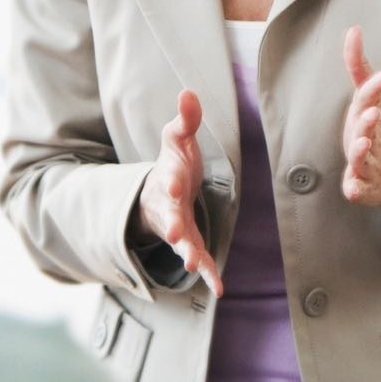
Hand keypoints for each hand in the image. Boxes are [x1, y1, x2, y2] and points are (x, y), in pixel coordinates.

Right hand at [135, 90, 221, 296]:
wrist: (161, 194)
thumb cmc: (174, 164)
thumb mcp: (176, 140)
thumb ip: (185, 120)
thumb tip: (188, 92)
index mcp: (167, 179)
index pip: (168, 179)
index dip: (171, 181)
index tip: (175, 182)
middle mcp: (168, 208)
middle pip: (168, 217)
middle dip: (171, 224)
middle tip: (174, 232)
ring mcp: (177, 229)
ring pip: (179, 243)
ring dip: (185, 252)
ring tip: (191, 263)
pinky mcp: (190, 244)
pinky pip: (198, 260)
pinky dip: (207, 275)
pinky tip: (219, 289)